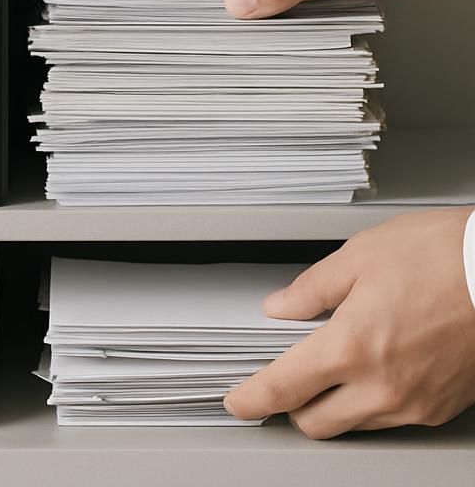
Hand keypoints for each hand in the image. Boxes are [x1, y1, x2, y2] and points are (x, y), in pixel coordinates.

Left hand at [224, 208, 474, 437]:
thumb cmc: (443, 256)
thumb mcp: (360, 256)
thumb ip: (312, 289)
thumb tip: (279, 307)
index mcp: (352, 346)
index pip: (283, 388)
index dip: (252, 399)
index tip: (238, 401)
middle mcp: (383, 387)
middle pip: (315, 423)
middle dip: (292, 405)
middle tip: (287, 374)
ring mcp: (415, 403)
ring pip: (354, 424)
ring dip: (334, 404)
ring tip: (338, 360)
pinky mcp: (441, 408)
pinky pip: (392, 419)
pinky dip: (372, 401)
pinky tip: (375, 365)